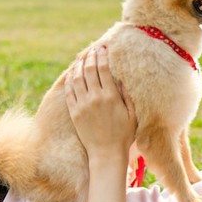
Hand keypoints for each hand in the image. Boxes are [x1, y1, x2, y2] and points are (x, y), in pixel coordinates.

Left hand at [65, 46, 136, 166]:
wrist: (106, 153)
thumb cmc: (123, 135)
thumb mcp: (132, 114)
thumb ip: (127, 95)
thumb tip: (121, 80)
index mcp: (111, 96)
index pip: (104, 69)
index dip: (102, 56)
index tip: (102, 48)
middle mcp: (95, 98)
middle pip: (89, 70)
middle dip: (90, 56)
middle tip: (92, 49)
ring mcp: (82, 105)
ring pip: (77, 78)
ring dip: (78, 66)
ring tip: (81, 58)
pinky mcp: (74, 112)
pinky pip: (69, 91)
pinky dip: (69, 80)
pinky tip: (71, 74)